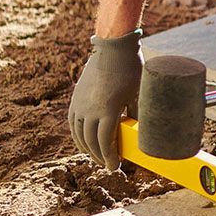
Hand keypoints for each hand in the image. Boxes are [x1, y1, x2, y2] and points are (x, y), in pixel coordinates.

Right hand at [69, 30, 141, 167]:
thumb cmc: (131, 71)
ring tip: (97, 156)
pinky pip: (73, 122)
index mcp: (107, 110)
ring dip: (87, 148)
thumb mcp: (139, 95)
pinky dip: (77, 135)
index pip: (104, 143)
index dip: (109, 158)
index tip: (115, 167)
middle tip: (108, 165)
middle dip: (99, 156)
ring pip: (79, 134)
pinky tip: (84, 141)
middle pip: (91, 142)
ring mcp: (80, 103)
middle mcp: (90, 109)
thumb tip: (142, 134)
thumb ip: (137, 116)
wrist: (114, 48)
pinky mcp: (76, 98)